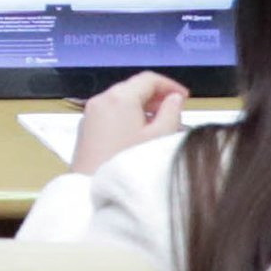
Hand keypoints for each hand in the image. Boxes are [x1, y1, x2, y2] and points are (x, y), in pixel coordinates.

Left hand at [68, 71, 190, 173]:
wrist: (90, 191)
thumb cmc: (129, 164)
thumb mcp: (160, 136)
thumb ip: (171, 112)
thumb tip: (174, 98)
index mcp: (119, 97)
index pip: (148, 78)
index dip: (170, 85)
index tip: (184, 97)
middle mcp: (100, 100)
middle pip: (132, 88)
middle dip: (155, 96)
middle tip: (174, 110)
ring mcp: (89, 114)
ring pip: (120, 100)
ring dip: (141, 107)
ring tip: (159, 124)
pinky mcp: (85, 129)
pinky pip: (109, 113)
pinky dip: (126, 116)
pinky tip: (138, 134)